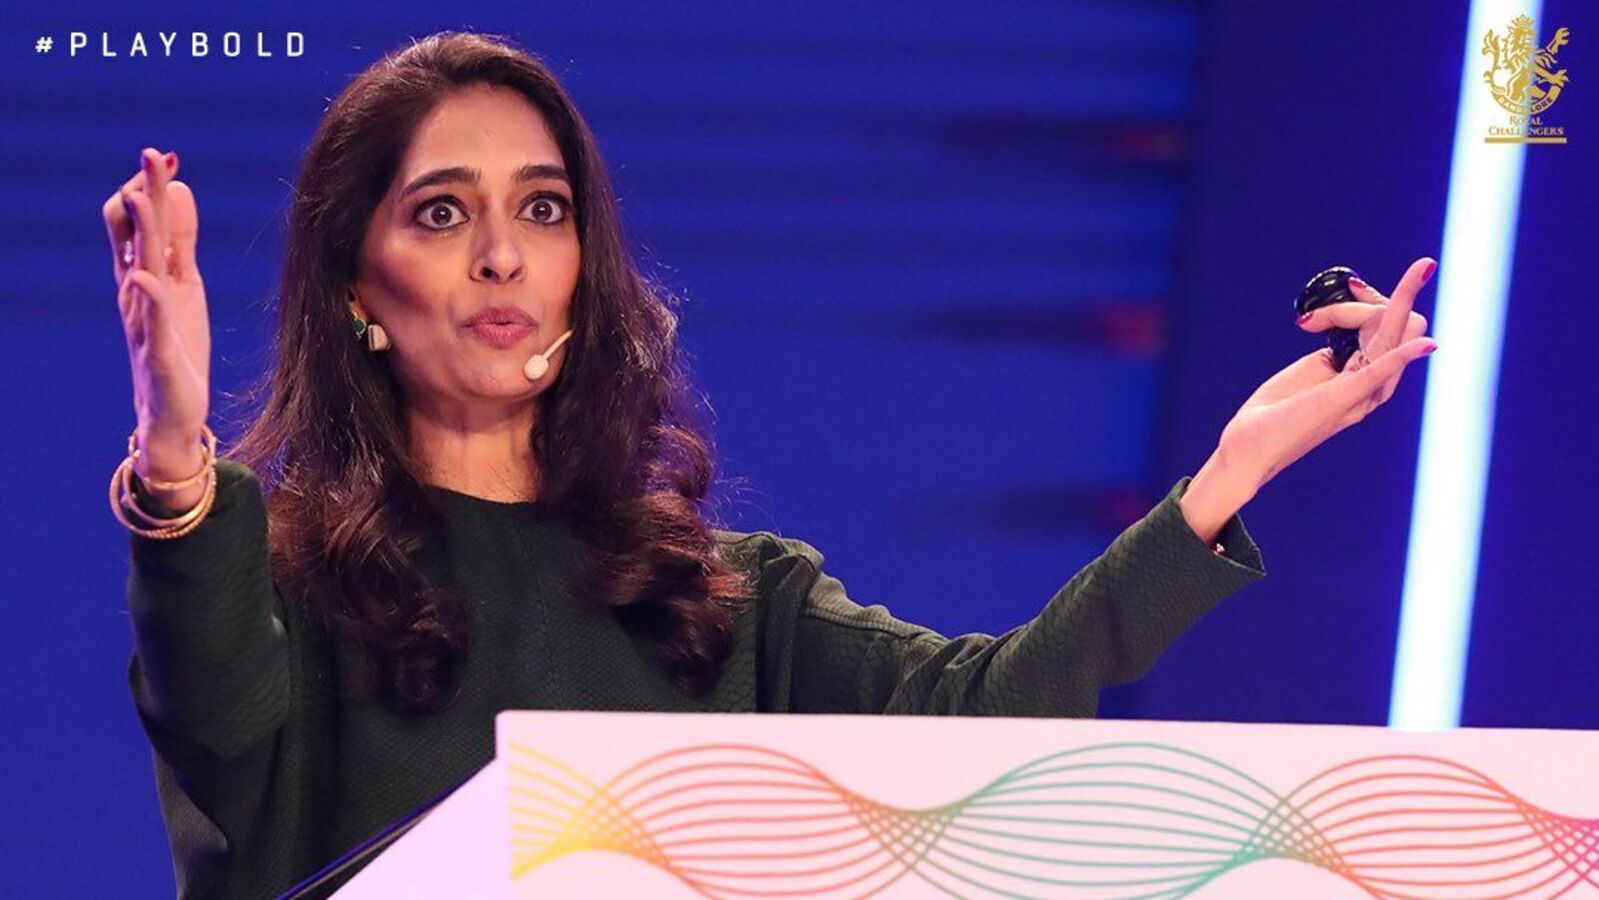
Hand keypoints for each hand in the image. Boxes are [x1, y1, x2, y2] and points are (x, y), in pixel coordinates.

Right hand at [102, 147, 211, 490]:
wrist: (171, 411)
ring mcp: (145, 323)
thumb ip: (181, 238)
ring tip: (142, 197)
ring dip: (142, 233)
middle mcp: (137, 293)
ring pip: (139, 269)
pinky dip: (148, 299)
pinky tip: (145, 277)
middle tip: (153, 154)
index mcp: (146, 273)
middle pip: (137, 234)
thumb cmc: (175, 343)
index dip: (148, 187)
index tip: (164, 155)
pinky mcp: (159, 354)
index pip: (138, 221)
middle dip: (144, 194)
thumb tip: (179, 186)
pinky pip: (151, 324)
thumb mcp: (184, 282)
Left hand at [1179, 258, 1438, 542]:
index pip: (1395, 326)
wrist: (1249, 447)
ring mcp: (1360, 393)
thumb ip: (1339, 352)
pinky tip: (1424, 345)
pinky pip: (1380, 370)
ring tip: (1324, 314)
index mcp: (1367, 378)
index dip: (1372, 300)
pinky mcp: (1344, 397)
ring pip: (1391, 333)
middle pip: (1398, 324)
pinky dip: (1402, 355)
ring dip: (1367, 307)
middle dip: (1364, 302)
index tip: (1348, 287)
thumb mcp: (1313, 371)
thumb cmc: (1276, 413)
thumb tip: (1351, 325)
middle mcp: (1373, 387)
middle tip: (1314, 316)